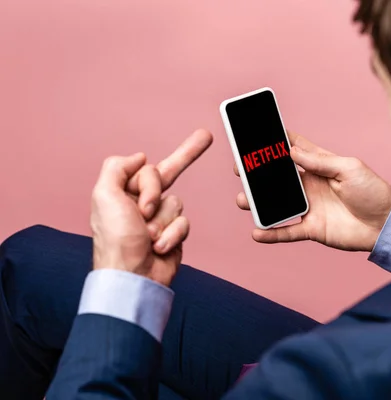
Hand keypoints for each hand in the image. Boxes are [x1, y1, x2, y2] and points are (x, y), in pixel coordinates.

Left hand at [91, 130, 212, 285]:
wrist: (133, 277)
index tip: (143, 192)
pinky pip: (184, 222)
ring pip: (176, 202)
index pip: (146, 169)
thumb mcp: (104, 196)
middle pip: (168, 174)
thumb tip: (140, 156)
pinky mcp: (174, 233)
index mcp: (123, 192)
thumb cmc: (116, 241)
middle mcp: (141, 202)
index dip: (148, 182)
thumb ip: (117, 168)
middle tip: (205, 136)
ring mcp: (159, 218)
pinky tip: (159, 247)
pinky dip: (172, 234)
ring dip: (163, 221)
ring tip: (147, 237)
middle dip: (187, 154)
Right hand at [234, 132, 390, 251]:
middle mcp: (310, 186)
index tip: (255, 136)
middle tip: (240, 168)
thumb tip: (291, 151)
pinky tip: (256, 233)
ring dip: (258, 203)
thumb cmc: (373, 191)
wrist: (387, 224)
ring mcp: (309, 207)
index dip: (276, 143)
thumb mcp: (349, 168)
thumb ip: (319, 161)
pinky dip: (272, 233)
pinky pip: (287, 231)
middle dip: (258, 174)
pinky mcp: (312, 228)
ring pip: (277, 204)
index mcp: (320, 166)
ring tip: (243, 200)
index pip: (293, 151)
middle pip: (278, 178)